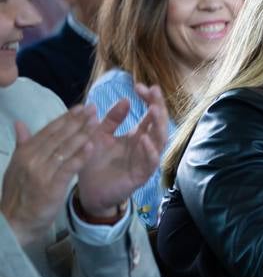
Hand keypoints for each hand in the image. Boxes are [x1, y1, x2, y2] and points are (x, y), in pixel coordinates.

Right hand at [1, 105, 99, 245]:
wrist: (15, 221)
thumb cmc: (18, 194)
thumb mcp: (16, 166)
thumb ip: (22, 144)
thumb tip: (20, 123)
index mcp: (25, 152)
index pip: (48, 130)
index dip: (65, 118)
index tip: (80, 107)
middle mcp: (32, 158)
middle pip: (58, 136)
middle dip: (77, 121)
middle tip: (93, 108)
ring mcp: (41, 171)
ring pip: (65, 148)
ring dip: (82, 133)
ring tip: (96, 121)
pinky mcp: (51, 186)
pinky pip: (68, 167)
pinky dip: (80, 156)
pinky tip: (92, 145)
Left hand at [76, 85, 170, 219]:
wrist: (89, 191)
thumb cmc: (95, 163)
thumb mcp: (99, 135)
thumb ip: (111, 120)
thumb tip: (125, 100)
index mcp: (137, 136)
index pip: (150, 115)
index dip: (149, 99)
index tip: (139, 86)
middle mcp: (145, 147)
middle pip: (159, 125)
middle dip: (158, 107)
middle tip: (153, 91)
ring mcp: (145, 161)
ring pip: (159, 142)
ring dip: (158, 126)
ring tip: (153, 110)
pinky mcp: (141, 175)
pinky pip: (150, 163)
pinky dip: (149, 151)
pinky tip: (144, 139)